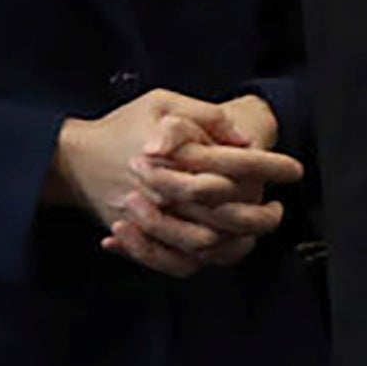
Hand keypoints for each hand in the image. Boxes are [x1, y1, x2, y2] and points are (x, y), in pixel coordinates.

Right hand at [55, 88, 293, 273]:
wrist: (72, 159)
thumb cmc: (121, 126)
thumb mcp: (161, 102)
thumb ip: (203, 116)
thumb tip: (242, 139)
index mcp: (176, 156)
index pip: (236, 166)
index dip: (271, 168)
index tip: (294, 169)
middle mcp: (166, 192)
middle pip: (229, 215)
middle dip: (263, 215)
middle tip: (278, 209)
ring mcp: (151, 219)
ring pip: (208, 244)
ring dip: (239, 241)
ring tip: (254, 231)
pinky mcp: (139, 237)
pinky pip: (178, 262)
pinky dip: (203, 261)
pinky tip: (220, 248)